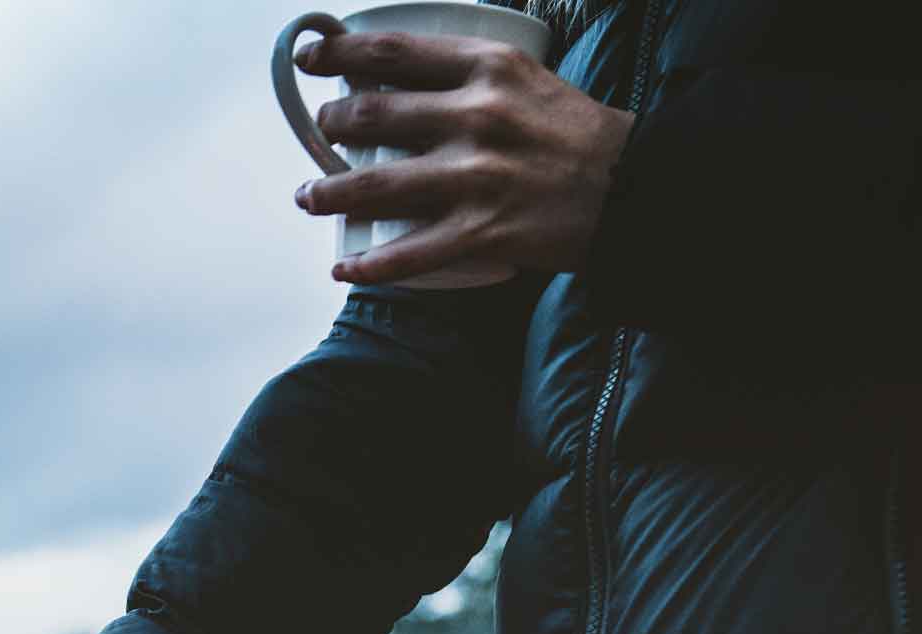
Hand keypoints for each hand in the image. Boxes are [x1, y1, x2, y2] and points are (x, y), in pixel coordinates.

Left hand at [292, 30, 633, 283]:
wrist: (638, 186)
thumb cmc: (576, 134)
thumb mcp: (526, 80)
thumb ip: (471, 76)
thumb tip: (406, 76)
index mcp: (489, 68)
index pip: (394, 52)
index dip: (340, 55)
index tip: (311, 60)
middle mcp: (478, 116)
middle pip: (372, 115)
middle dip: (329, 125)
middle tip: (320, 132)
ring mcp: (477, 176)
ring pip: (374, 185)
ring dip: (327, 193)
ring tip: (309, 196)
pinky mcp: (483, 230)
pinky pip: (408, 254)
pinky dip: (368, 266)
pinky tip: (345, 268)